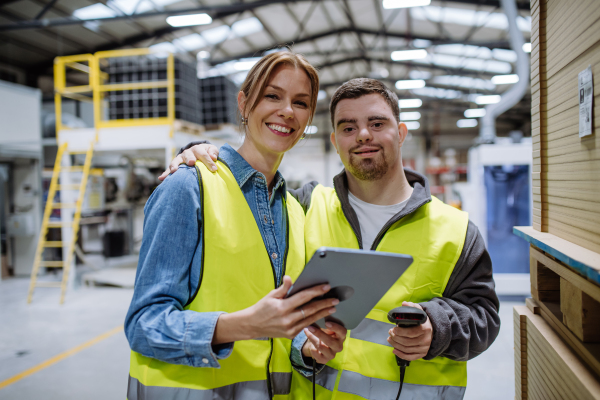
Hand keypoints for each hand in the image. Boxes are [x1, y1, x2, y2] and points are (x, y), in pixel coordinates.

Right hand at [158, 144, 219, 180]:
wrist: (197, 151)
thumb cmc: (206, 152)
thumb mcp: (211, 150)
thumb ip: (213, 152)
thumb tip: (213, 157)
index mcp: (198, 149)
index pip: (204, 155)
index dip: (209, 161)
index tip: (214, 169)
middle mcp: (188, 153)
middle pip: (188, 155)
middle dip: (190, 158)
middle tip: (191, 163)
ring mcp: (180, 159)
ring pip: (176, 161)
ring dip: (175, 165)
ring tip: (174, 171)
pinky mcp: (175, 165)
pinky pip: (169, 169)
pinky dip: (165, 173)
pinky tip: (161, 178)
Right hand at [213, 276, 338, 343]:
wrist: (252, 325)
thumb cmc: (261, 308)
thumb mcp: (271, 296)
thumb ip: (283, 288)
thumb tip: (290, 278)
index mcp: (282, 307)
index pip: (303, 297)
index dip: (316, 291)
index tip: (326, 287)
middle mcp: (287, 319)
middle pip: (310, 309)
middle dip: (324, 303)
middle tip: (335, 299)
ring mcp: (290, 329)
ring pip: (310, 319)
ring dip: (323, 313)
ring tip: (332, 308)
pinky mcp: (291, 335)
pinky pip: (305, 327)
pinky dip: (314, 321)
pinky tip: (322, 316)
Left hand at [301, 322, 346, 364]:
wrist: (319, 346)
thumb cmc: (324, 333)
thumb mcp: (326, 328)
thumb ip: (325, 323)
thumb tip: (317, 315)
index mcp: (341, 336)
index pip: (343, 332)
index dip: (335, 327)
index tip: (326, 323)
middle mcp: (338, 346)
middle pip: (330, 341)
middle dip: (319, 334)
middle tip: (311, 327)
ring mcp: (332, 354)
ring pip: (321, 347)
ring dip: (312, 338)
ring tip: (306, 331)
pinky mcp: (325, 360)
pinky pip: (316, 354)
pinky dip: (311, 348)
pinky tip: (309, 344)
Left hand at [387, 301, 432, 360]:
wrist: (435, 331)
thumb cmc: (424, 322)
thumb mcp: (420, 313)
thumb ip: (412, 307)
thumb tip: (404, 304)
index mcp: (425, 329)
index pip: (411, 332)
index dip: (400, 332)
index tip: (393, 329)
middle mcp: (426, 340)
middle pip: (407, 342)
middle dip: (396, 338)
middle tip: (390, 333)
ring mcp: (424, 348)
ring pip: (407, 349)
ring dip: (396, 345)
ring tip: (390, 339)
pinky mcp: (423, 353)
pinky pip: (411, 357)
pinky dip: (401, 354)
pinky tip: (394, 350)